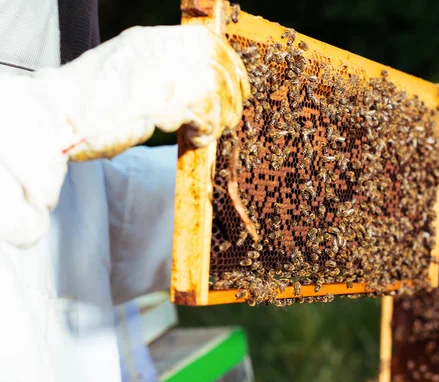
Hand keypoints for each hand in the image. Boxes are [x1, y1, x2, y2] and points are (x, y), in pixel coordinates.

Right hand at [37, 24, 249, 160]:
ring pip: (216, 89)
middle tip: (229, 116)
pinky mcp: (160, 103)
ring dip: (219, 115)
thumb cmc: (88, 104)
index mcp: (148, 41)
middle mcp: (157, 51)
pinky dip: (206, 131)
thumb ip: (158, 73)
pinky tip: (194, 140)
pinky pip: (204, 115)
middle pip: (218, 63)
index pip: (206, 41)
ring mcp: (158, 74)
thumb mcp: (126, 73)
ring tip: (206, 131)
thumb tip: (192, 86)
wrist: (56, 116)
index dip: (230, 63)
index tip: (239, 85)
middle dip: (232, 92)